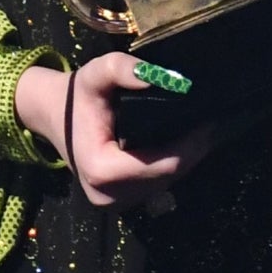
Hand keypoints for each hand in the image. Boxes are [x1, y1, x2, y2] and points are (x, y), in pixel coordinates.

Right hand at [14, 54, 214, 211]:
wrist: (55, 116)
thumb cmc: (78, 94)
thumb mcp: (97, 72)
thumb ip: (124, 69)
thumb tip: (162, 76)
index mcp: (101, 170)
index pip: (162, 166)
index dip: (192, 146)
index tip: (212, 120)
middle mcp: (107, 196)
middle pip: (167, 177)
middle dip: (194, 150)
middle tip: (216, 120)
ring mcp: (113, 203)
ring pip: (164, 183)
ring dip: (187, 158)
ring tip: (206, 127)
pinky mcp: (119, 201)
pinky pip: (156, 184)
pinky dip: (173, 163)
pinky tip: (187, 140)